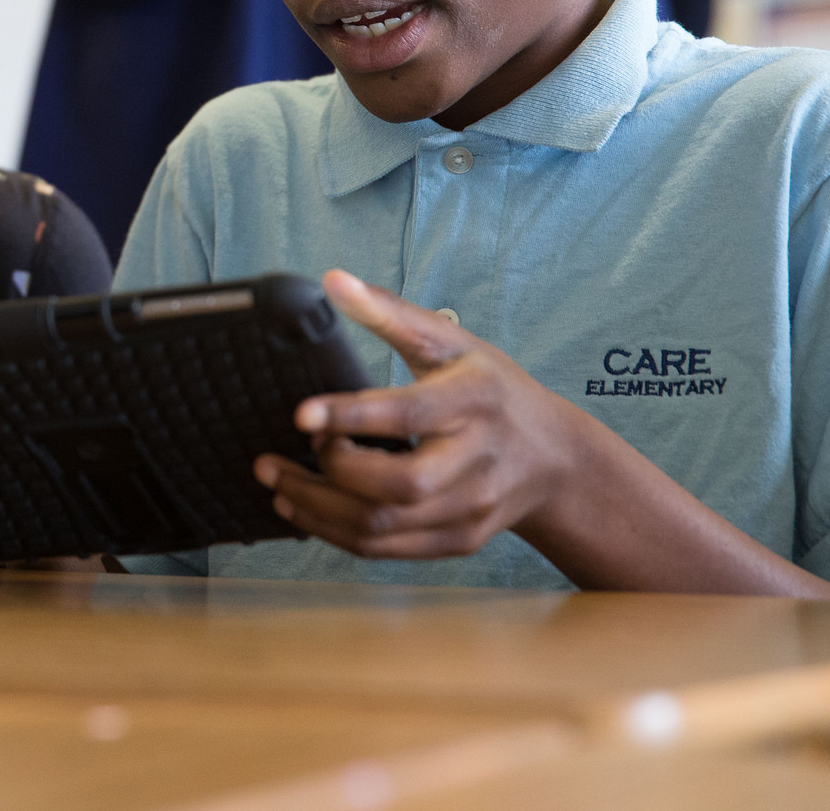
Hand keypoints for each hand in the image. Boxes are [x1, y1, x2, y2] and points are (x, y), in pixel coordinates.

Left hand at [252, 269, 585, 559]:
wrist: (554, 459)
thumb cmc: (492, 391)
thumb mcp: (450, 342)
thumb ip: (388, 313)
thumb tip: (333, 281)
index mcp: (473, 402)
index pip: (408, 414)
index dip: (351, 417)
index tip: (300, 414)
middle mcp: (476, 461)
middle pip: (398, 484)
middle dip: (328, 472)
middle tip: (279, 453)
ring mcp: (469, 508)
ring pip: (384, 526)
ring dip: (317, 509)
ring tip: (275, 482)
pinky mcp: (458, 540)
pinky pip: (386, 549)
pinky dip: (336, 533)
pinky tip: (305, 509)